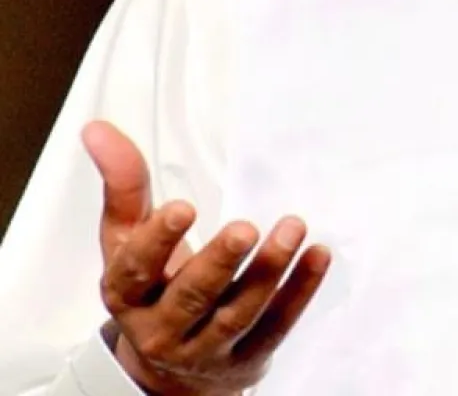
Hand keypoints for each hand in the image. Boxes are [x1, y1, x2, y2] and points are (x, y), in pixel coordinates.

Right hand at [84, 120, 330, 395]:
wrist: (171, 370)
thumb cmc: (153, 285)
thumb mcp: (128, 239)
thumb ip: (123, 186)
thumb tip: (98, 129)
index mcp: (129, 295)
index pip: (136, 271)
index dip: (157, 241)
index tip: (183, 207)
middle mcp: (164, 328)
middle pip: (192, 297)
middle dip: (219, 262)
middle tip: (245, 228)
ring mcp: (209, 348)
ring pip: (239, 313)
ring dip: (269, 270)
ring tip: (292, 227)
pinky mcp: (250, 357)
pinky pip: (278, 324)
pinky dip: (300, 290)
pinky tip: (318, 254)